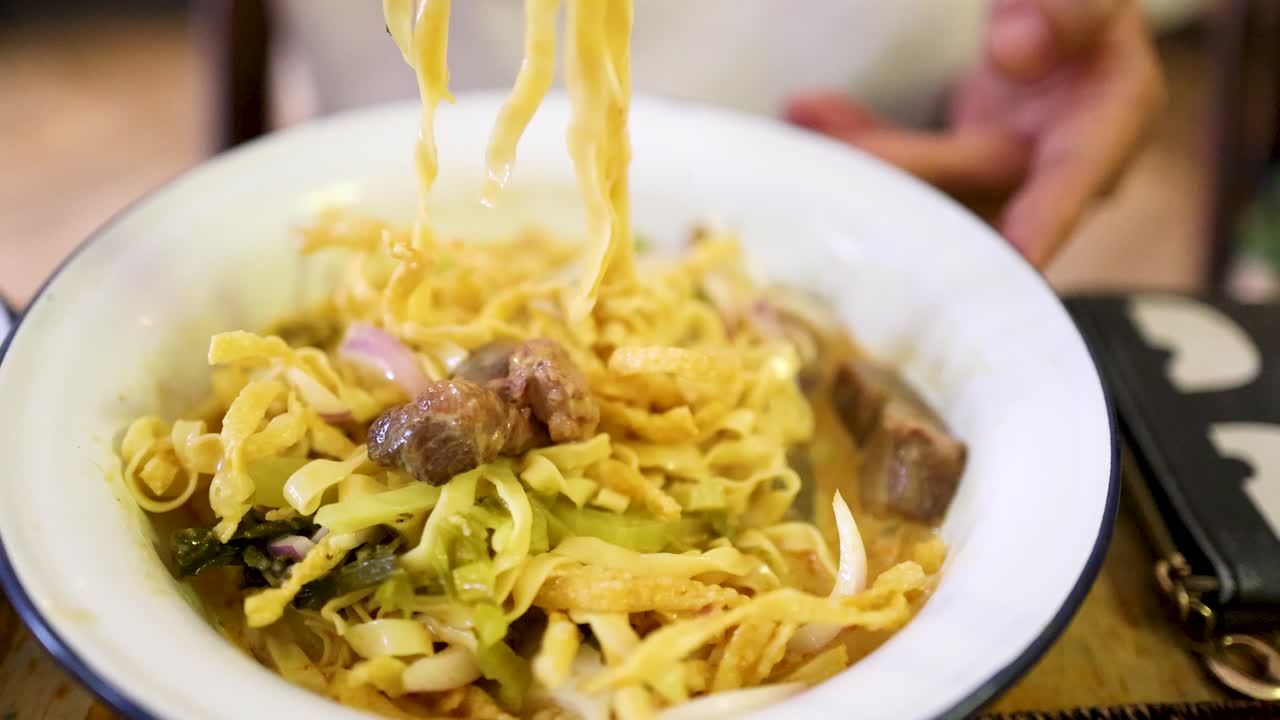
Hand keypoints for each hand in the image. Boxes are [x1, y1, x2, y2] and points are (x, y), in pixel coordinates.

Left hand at [785, 0, 1165, 268]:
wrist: (1064, 26)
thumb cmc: (1087, 12)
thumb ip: (1071, 11)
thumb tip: (1014, 52)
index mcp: (1108, 125)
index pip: (1076, 176)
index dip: (1046, 218)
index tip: (1018, 253)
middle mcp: (1052, 167)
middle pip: (977, 185)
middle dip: (911, 174)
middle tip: (848, 158)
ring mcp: (999, 175)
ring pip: (931, 188)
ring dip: (869, 158)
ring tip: (807, 126)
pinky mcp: (957, 170)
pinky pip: (903, 166)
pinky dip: (859, 138)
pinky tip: (809, 113)